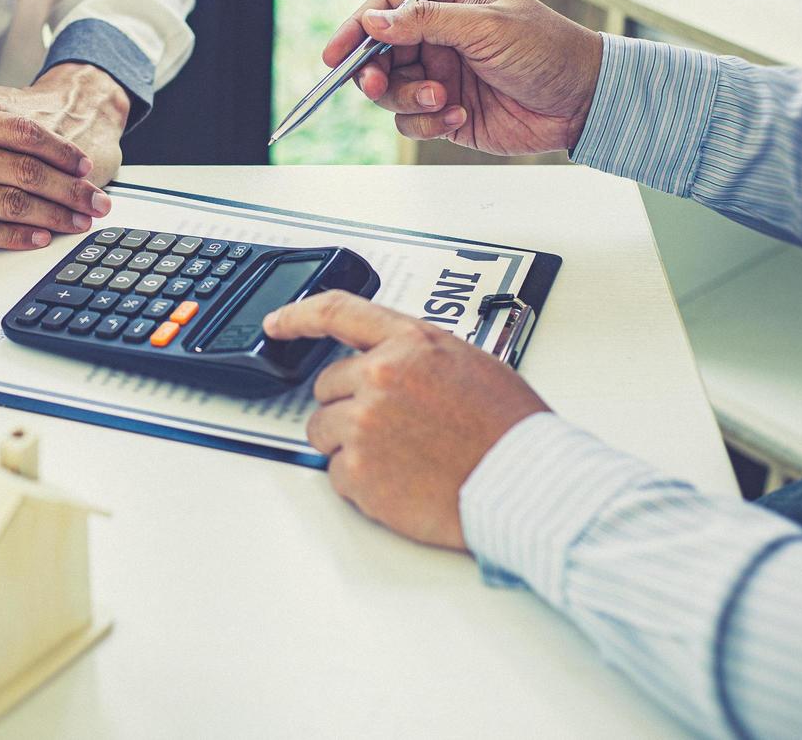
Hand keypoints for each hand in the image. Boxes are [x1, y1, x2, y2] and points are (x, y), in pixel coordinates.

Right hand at [0, 96, 110, 262]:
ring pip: (9, 200)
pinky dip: (16, 236)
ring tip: (76, 224)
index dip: (56, 150)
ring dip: (51, 215)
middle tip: (95, 202)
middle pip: (23, 166)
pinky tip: (36, 239)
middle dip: (67, 187)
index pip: (15, 129)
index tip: (81, 166)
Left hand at [263, 290, 548, 549]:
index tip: (276, 323)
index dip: (297, 316)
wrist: (525, 487)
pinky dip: (361, 482)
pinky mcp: (357, 473)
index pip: (335, 313)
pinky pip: (336, 474)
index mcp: (409, 343)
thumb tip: (387, 361)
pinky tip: (401, 481)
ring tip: (400, 456)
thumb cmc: (509, 431)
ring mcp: (364, 425)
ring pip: (322, 431)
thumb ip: (415, 354)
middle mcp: (380, 377)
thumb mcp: (467, 362)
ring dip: (349, 443)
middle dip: (349, 405)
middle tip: (393, 428)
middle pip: (326, 386)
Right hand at [326, 0, 603, 154]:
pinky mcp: (446, 113)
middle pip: (379, 54)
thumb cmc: (547, 49)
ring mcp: (440, 77)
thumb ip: (426, 22)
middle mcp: (437, 39)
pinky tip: (458, 115)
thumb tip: (374, 21)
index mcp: (447, 2)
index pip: (386, 9)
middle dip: (374, 72)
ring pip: (391, 92)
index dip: (355, 30)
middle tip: (379, 84)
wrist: (583, 100)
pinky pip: (412, 122)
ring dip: (408, 99)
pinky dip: (427, 123)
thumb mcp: (486, 26)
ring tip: (441, 100)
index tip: (335, 54)